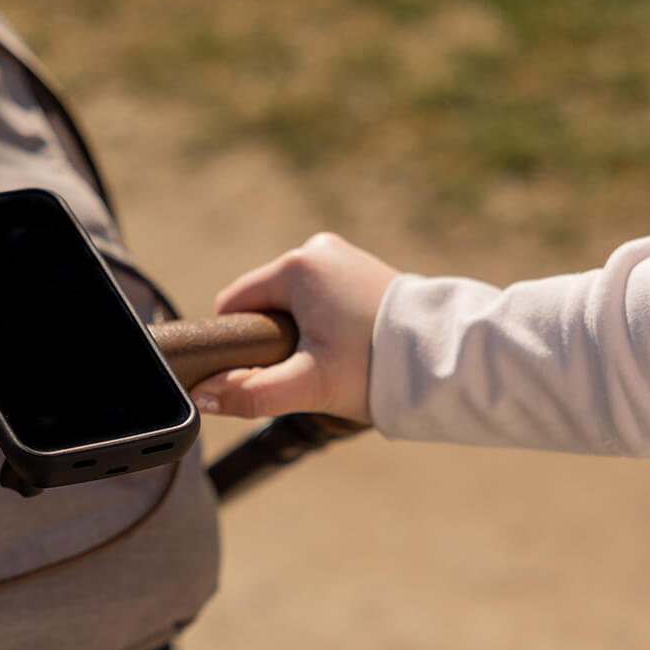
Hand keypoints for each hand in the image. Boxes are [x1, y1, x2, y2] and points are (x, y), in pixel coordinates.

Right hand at [191, 233, 398, 424]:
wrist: (447, 358)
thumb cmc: (376, 368)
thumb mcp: (308, 385)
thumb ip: (251, 393)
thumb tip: (203, 398)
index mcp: (296, 267)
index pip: (233, 305)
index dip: (238, 345)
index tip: (264, 372)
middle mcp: (317, 251)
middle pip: (264, 303)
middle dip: (273, 339)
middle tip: (306, 371)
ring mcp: (342, 257)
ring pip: (292, 303)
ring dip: (299, 333)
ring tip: (332, 360)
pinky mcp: (361, 269)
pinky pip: (320, 298)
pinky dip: (323, 323)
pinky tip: (347, 346)